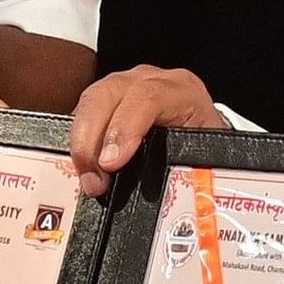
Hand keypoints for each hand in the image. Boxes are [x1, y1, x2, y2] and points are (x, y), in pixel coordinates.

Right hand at [65, 66, 226, 196]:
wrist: (202, 126)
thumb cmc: (204, 143)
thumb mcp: (204, 155)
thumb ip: (186, 170)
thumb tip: (164, 204)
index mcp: (181, 91)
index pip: (148, 98)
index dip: (124, 129)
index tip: (111, 163)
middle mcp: (150, 79)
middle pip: (108, 95)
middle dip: (92, 139)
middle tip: (94, 181)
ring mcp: (125, 84)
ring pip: (91, 100)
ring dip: (81, 141)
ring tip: (87, 178)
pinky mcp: (107, 95)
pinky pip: (84, 111)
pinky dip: (78, 139)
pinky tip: (82, 163)